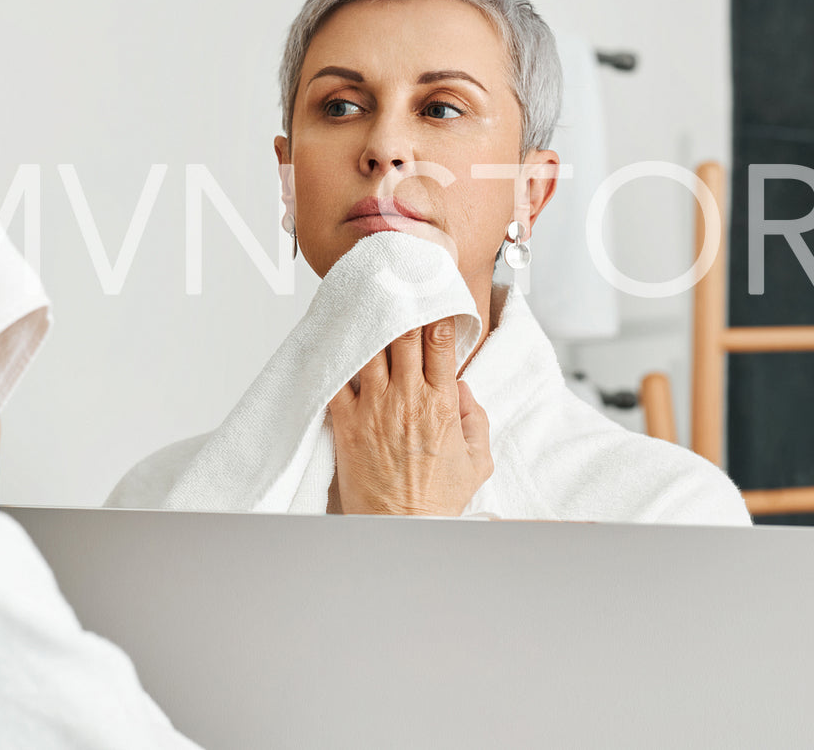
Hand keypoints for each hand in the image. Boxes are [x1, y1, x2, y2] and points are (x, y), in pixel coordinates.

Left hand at [326, 316, 493, 515]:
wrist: (400, 528)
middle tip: (396, 285)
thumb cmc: (436, 499)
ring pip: (370, 349)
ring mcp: (375, 408)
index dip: (435, 313)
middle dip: (401, 306)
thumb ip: (475, 418)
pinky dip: (336, 356)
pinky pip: (337, 379)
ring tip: (366, 301)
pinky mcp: (347, 422)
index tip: (430, 296)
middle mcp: (407, 399)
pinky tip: (335, 338)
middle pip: (403, 335)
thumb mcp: (478, 461)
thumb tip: (461, 387)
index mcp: (441, 405)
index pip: (440, 343)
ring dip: (368, 323)